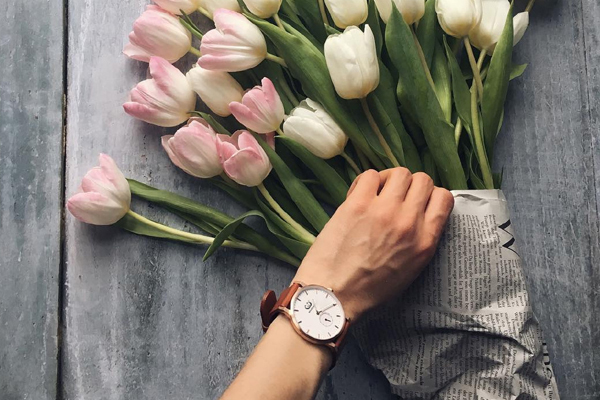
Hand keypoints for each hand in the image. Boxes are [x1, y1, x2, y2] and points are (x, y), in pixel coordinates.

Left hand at [293, 168, 453, 321]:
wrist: (333, 295)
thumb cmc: (369, 291)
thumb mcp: (411, 270)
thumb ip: (420, 241)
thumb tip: (419, 215)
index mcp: (425, 241)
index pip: (444, 198)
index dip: (431, 195)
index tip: (417, 202)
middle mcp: (408, 222)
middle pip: (423, 180)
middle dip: (411, 186)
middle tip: (395, 198)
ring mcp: (383, 210)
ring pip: (399, 173)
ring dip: (390, 180)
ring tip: (378, 194)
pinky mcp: (357, 204)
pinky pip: (370, 175)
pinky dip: (366, 182)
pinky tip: (359, 195)